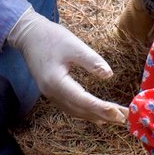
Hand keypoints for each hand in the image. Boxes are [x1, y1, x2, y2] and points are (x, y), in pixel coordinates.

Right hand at [3, 9, 127, 123]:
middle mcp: (52, 93)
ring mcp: (50, 95)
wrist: (29, 35)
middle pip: (80, 110)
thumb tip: (109, 75)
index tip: (119, 113)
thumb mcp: (74, 45)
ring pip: (75, 112)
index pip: (82, 100)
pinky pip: (70, 108)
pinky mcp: (52, 92)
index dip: (101, 107)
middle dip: (103, 115)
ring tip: (115, 119)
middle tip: (125, 118)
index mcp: (56, 82)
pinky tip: (97, 115)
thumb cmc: (51, 37)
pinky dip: (85, 113)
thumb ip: (91, 61)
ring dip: (95, 116)